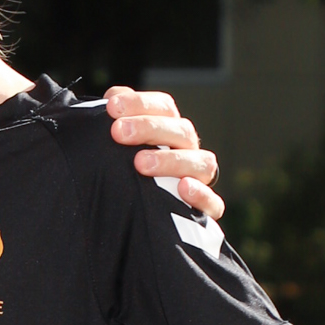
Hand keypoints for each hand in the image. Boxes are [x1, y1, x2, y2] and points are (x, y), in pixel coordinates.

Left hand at [105, 84, 223, 222]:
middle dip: (149, 128)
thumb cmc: (121, 176)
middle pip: (181, 130)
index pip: (164, 107)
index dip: (140, 103)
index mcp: (169, 131)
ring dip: (172, 160)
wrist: (131, 225)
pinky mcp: (205, 212)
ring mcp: (199, 180)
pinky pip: (214, 203)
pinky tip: (183, 188)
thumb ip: (114, 122)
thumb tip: (110, 100)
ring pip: (202, 163)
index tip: (112, 107)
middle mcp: (187, 151)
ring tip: (140, 163)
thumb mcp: (114, 150)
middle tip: (118, 132)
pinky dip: (202, 194)